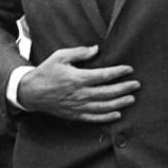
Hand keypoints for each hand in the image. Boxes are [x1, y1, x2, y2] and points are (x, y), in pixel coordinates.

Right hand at [17, 45, 139, 122]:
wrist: (30, 92)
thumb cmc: (46, 72)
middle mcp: (79, 94)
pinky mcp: (74, 115)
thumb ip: (79, 53)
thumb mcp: (60, 56)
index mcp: (77, 78)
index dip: (118, 73)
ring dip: (120, 103)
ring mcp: (77, 107)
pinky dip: (107, 117)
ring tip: (131, 99)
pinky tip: (117, 114)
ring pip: (103, 107)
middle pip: (107, 93)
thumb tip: (96, 49)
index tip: (129, 69)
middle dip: (124, 88)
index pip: (103, 76)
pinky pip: (94, 118)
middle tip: (136, 85)